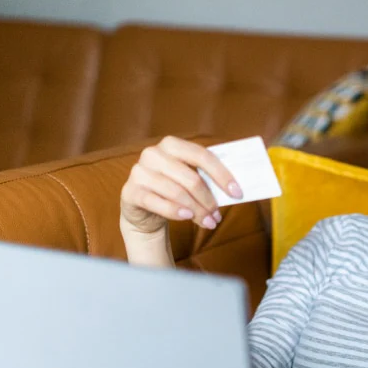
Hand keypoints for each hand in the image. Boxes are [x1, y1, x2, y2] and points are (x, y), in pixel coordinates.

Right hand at [119, 135, 241, 234]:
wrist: (144, 207)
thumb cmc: (174, 190)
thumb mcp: (190, 180)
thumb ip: (207, 180)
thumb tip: (234, 190)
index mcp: (172, 145)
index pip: (201, 156)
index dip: (222, 175)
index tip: (237, 193)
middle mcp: (153, 154)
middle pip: (190, 178)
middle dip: (208, 200)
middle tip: (218, 215)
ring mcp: (139, 172)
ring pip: (176, 192)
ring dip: (197, 211)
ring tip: (208, 222)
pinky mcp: (131, 191)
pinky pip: (157, 203)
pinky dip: (175, 211)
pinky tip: (187, 218)